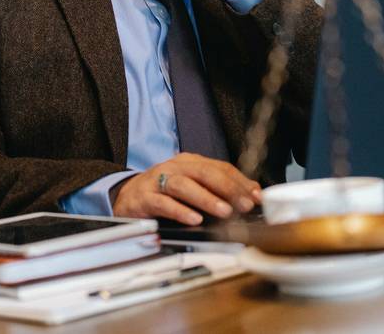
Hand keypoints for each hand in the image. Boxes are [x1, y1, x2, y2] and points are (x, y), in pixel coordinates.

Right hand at [112, 153, 261, 225]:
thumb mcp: (192, 187)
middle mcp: (175, 168)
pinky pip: (163, 203)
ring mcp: (158, 181)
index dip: (239, 181)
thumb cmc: (164, 193)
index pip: (220, 167)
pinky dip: (180, 211)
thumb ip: (217, 190)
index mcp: (190, 162)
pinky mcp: (144, 198)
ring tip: (224, 212)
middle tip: (244, 204)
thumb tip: (249, 196)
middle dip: (227, 189)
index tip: (256, 196)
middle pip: (204, 173)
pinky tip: (194, 220)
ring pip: (184, 186)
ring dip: (207, 199)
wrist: (127, 197)